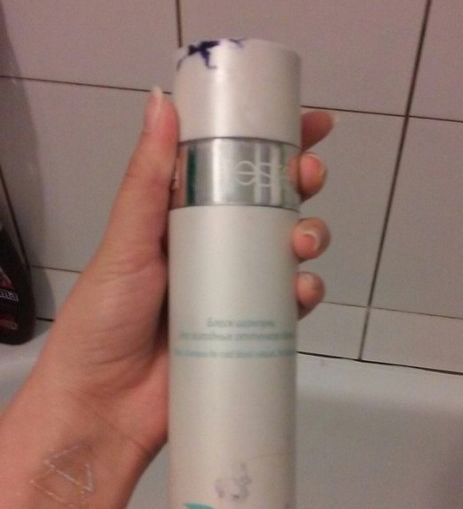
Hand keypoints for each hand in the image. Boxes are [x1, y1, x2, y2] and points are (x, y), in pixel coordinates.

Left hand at [37, 89, 332, 467]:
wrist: (104, 408)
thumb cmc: (105, 319)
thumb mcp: (125, 244)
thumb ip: (147, 181)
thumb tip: (161, 100)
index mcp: (178, 220)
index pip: (229, 168)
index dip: (271, 143)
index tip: (312, 122)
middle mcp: (210, 249)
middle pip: (269, 205)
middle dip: (300, 183)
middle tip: (312, 174)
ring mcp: (232, 291)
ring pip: (285, 252)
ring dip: (307, 235)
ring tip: (303, 241)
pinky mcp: (248, 333)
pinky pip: (287, 305)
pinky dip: (303, 292)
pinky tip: (302, 290)